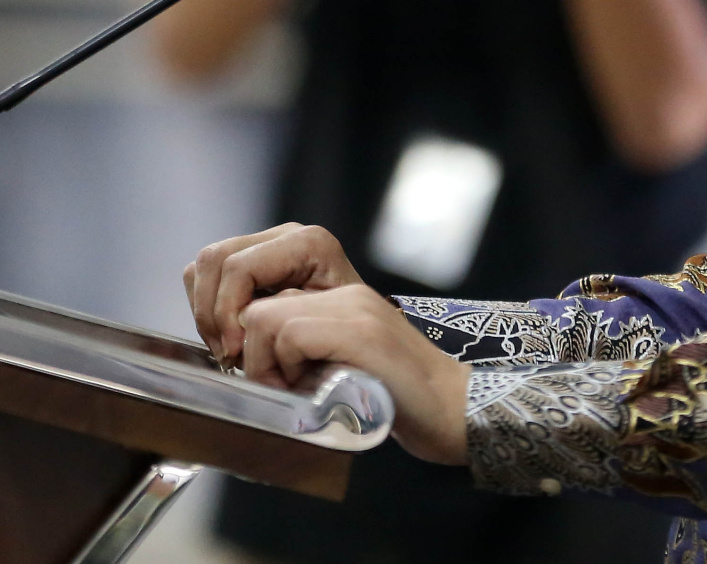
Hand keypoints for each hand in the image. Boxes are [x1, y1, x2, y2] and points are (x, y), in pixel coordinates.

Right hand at [184, 222, 362, 367]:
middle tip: (226, 353)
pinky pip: (207, 276)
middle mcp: (284, 235)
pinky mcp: (251, 261)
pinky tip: (228, 336)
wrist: (364, 333)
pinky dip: (207, 308)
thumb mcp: (328, 327)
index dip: (226, 310)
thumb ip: (286, 318)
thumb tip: (243, 326)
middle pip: (215, 259)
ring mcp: (265, 245)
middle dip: (211, 312)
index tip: (233, 351)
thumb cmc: (353, 334)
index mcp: (308, 244)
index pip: (240, 267)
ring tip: (227, 348)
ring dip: (206, 312)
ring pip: (204, 266)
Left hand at [240, 285, 469, 464]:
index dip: (253, 339)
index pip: (269, 295)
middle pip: (258, 303)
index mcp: (341, 299)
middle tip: (273, 387)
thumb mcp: (341, 367)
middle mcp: (346, 294)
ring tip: (293, 390)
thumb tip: (252, 355)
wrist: (455, 412)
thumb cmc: (398, 402)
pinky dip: (284, 367)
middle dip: (251, 350)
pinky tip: (309, 392)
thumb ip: (307, 350)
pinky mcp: (360, 332)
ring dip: (264, 361)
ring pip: (265, 316)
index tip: (263, 376)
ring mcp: (354, 309)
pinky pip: (290, 334)